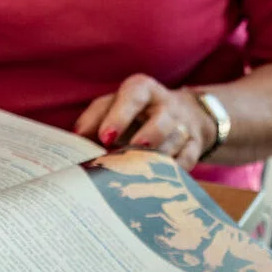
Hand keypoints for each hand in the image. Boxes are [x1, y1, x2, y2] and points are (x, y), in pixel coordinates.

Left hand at [73, 74, 217, 170]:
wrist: (183, 113)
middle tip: (134, 150)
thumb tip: (77, 138)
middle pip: (162, 118)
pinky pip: (188, 159)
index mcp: (142, 90)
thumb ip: (95, 117)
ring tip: (142, 172)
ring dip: (160, 157)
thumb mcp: (114, 105)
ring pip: (176, 141)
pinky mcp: (194, 144)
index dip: (120, 115)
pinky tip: (159, 182)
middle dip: (150, 135)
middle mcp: (166, 105)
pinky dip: (175, 171)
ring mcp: (183, 125)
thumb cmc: (135, 112)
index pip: (134, 95)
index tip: (105, 137)